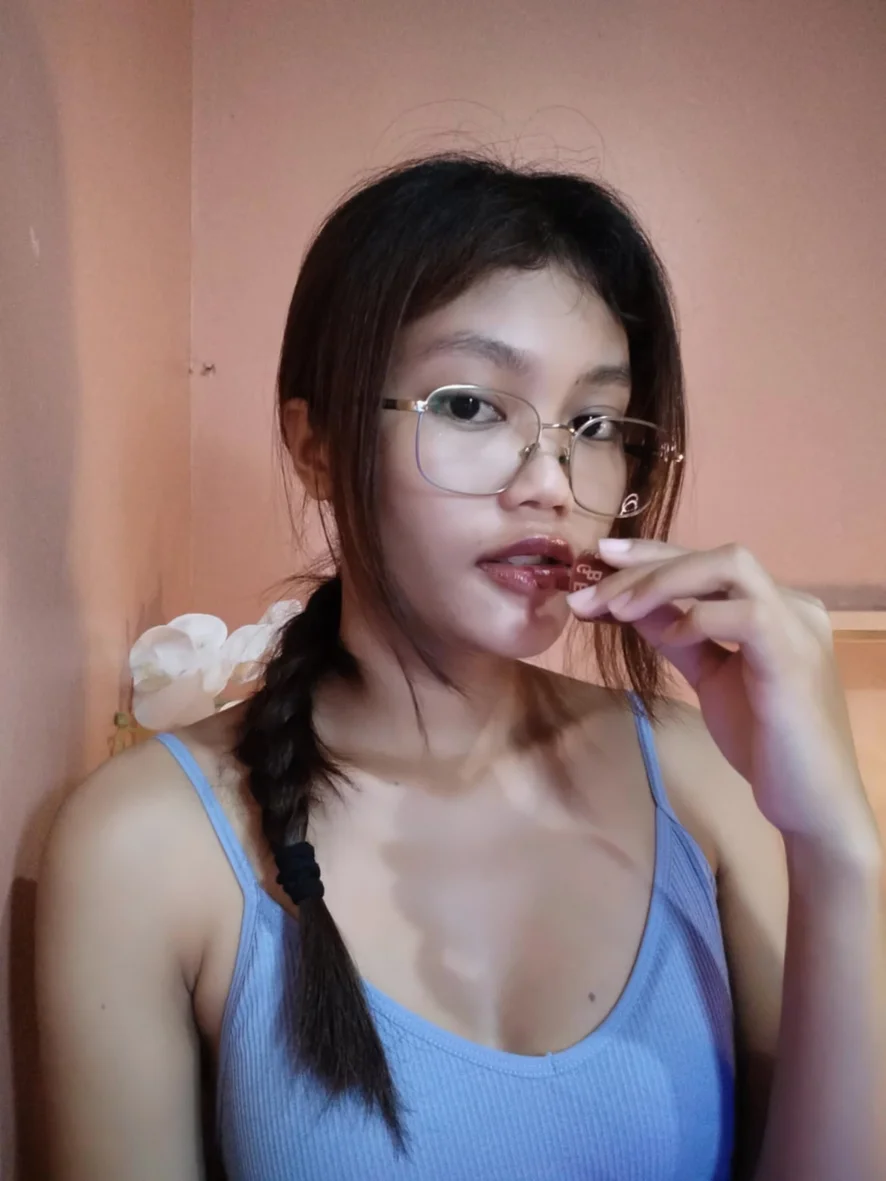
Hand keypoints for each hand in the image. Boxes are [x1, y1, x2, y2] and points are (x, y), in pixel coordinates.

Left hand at [568, 538, 877, 857]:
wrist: (810, 802)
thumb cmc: (764, 741)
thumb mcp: (709, 675)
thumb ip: (676, 635)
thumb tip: (630, 603)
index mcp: (773, 605)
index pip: (707, 562)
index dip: (651, 556)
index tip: (598, 560)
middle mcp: (791, 603)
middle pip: (714, 555)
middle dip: (645, 566)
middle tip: (589, 590)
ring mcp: (796, 625)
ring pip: (730, 566)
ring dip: (664, 580)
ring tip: (617, 608)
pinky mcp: (794, 656)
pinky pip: (745, 614)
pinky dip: (698, 617)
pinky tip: (667, 638)